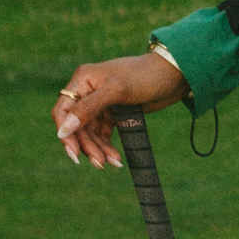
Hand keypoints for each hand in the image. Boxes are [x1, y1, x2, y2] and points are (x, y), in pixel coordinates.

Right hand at [52, 50, 185, 168]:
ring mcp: (100, 104)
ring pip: (90, 134)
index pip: (62, 110)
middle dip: (87, 145)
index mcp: (83, 81)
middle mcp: (88, 92)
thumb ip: (89, 109)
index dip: (65, 133)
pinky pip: (103, 134)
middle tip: (99, 163)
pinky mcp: (114, 113)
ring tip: (111, 163)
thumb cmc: (145, 76)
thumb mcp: (117, 90)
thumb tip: (63, 130)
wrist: (176, 74)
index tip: (74, 153)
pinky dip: (107, 147)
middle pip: (77, 126)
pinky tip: (116, 159)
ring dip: (98, 150)